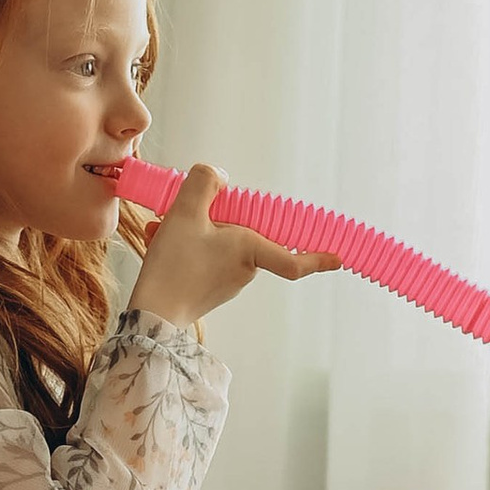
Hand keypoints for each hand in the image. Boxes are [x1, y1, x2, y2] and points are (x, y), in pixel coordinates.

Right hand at [130, 164, 337, 326]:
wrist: (150, 312)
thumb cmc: (174, 266)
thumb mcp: (185, 212)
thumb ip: (204, 184)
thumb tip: (219, 176)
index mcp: (250, 251)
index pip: (293, 259)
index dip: (317, 258)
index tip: (339, 259)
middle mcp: (245, 270)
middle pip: (239, 233)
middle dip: (211, 218)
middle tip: (182, 213)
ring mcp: (227, 282)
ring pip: (215, 243)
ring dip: (190, 231)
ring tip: (162, 230)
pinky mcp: (207, 289)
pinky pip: (201, 257)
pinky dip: (183, 246)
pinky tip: (159, 240)